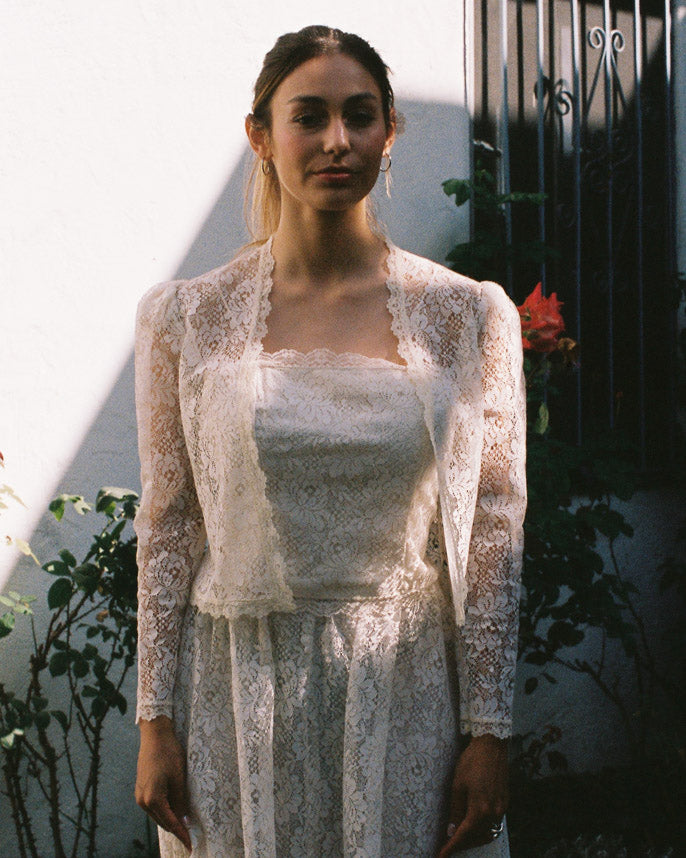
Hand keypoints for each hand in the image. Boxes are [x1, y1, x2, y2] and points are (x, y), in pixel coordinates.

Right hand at [135, 716, 191, 851]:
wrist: (154, 735)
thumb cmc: (169, 753)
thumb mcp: (179, 778)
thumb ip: (180, 800)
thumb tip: (183, 819)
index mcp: (153, 799)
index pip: (170, 823)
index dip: (182, 834)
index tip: (191, 845)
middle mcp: (143, 801)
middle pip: (163, 821)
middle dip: (176, 829)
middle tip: (190, 836)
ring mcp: (140, 795)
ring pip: (157, 814)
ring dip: (170, 819)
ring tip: (184, 825)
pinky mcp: (141, 788)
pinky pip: (153, 806)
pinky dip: (164, 810)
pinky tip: (173, 810)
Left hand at [437, 734, 508, 856]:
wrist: (491, 745)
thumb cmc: (471, 762)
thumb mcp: (458, 785)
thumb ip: (456, 811)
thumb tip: (452, 831)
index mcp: (480, 809)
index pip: (464, 835)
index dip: (452, 847)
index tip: (442, 855)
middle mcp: (494, 812)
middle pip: (477, 837)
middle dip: (463, 844)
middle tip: (449, 845)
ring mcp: (501, 807)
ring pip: (488, 832)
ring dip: (474, 838)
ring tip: (460, 837)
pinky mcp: (505, 802)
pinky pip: (494, 823)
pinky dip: (483, 828)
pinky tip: (473, 824)